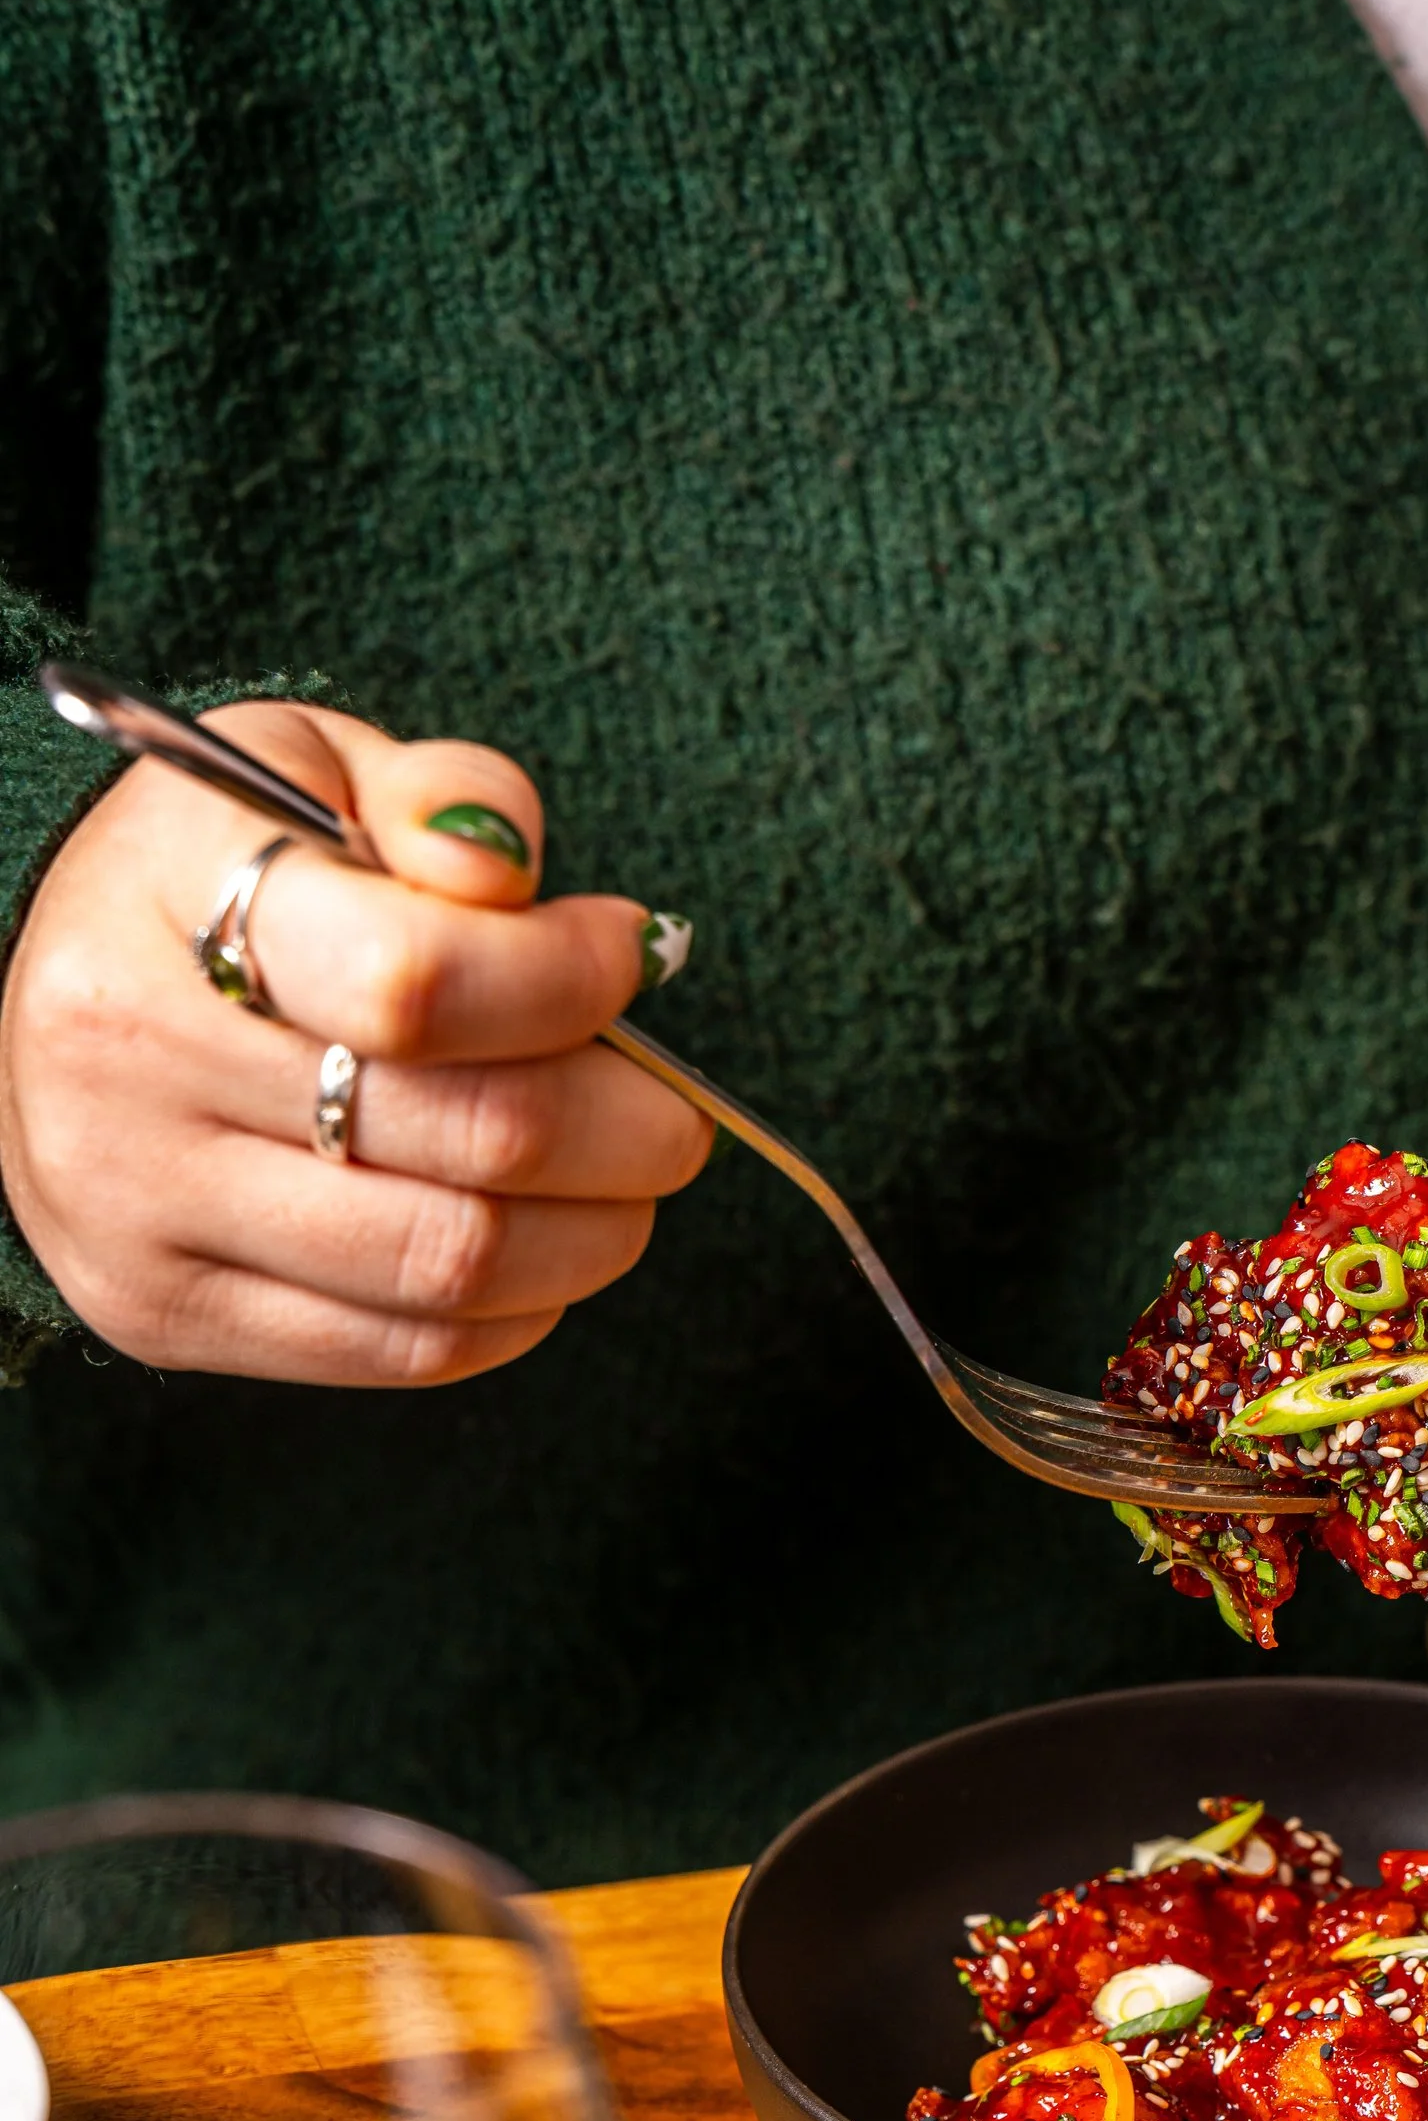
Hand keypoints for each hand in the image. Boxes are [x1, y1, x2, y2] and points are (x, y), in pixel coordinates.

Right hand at [0, 698, 707, 1383]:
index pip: (420, 980)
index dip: (570, 982)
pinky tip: (540, 1248)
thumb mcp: (314, 770)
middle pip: (469, 1137)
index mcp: (166, 888)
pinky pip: (402, 1350)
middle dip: (626, 1128)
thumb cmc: (219, 877)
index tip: (630, 959)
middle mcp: (126, 1054)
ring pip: (451, 1262)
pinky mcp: (161, 1312)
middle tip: (672, 1110)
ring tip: (627, 1185)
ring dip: (593, 1235)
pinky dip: (517, 1310)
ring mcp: (131, 1202)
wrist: (43, 998)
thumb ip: (442, 797)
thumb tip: (512, 876)